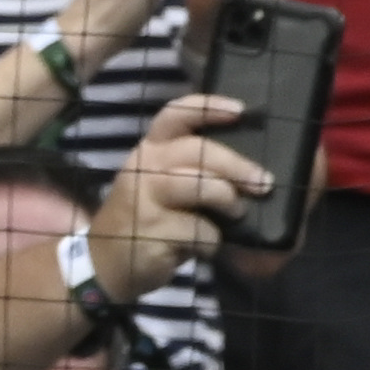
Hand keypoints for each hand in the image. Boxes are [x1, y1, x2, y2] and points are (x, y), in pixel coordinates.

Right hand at [87, 87, 274, 302]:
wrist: (106, 261)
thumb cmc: (147, 219)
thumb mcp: (161, 186)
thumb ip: (192, 171)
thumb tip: (249, 170)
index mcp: (150, 150)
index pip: (175, 116)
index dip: (208, 108)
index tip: (240, 110)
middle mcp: (144, 166)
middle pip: (198, 151)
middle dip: (237, 166)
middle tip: (263, 183)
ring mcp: (145, 198)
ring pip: (203, 186)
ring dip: (229, 202)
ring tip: (234, 215)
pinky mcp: (152, 230)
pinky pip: (200, 230)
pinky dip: (212, 242)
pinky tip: (202, 247)